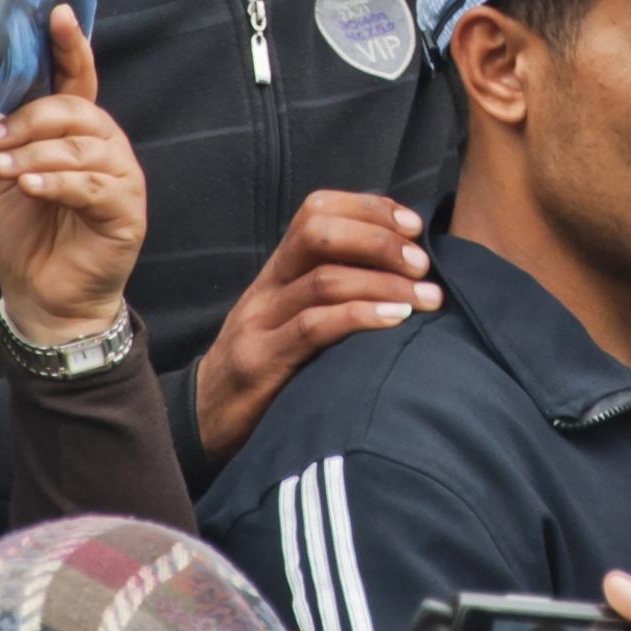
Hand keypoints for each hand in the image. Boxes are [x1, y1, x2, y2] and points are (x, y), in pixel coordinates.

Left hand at [0, 7, 145, 344]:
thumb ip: (15, 142)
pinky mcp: (127, 211)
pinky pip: (93, 185)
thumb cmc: (31, 234)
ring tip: (3, 173)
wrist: (44, 297)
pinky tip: (31, 187)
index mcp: (81, 134)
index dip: (71, 47)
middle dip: (32, 121)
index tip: (58, 14)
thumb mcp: (13, 177)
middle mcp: (108, 148)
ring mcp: (123, 178)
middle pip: (79, 111)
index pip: (80, 80)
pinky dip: (57, 182)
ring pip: (83, 147)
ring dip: (36, 156)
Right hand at [193, 189, 442, 458]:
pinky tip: (398, 321)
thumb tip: (405, 266)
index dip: (369, 208)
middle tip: (422, 263)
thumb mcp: (293, 317)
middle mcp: (267, 288)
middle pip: (317, 232)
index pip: (316, 212)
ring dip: (385, 282)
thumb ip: (333, 289)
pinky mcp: (261, 362)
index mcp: (278, 271)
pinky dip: (362, 317)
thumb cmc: (268, 366)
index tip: (414, 226)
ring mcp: (259, 323)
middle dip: (378, 239)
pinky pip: (314, 327)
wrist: (203, 421)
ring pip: (323, 279)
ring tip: (427, 297)